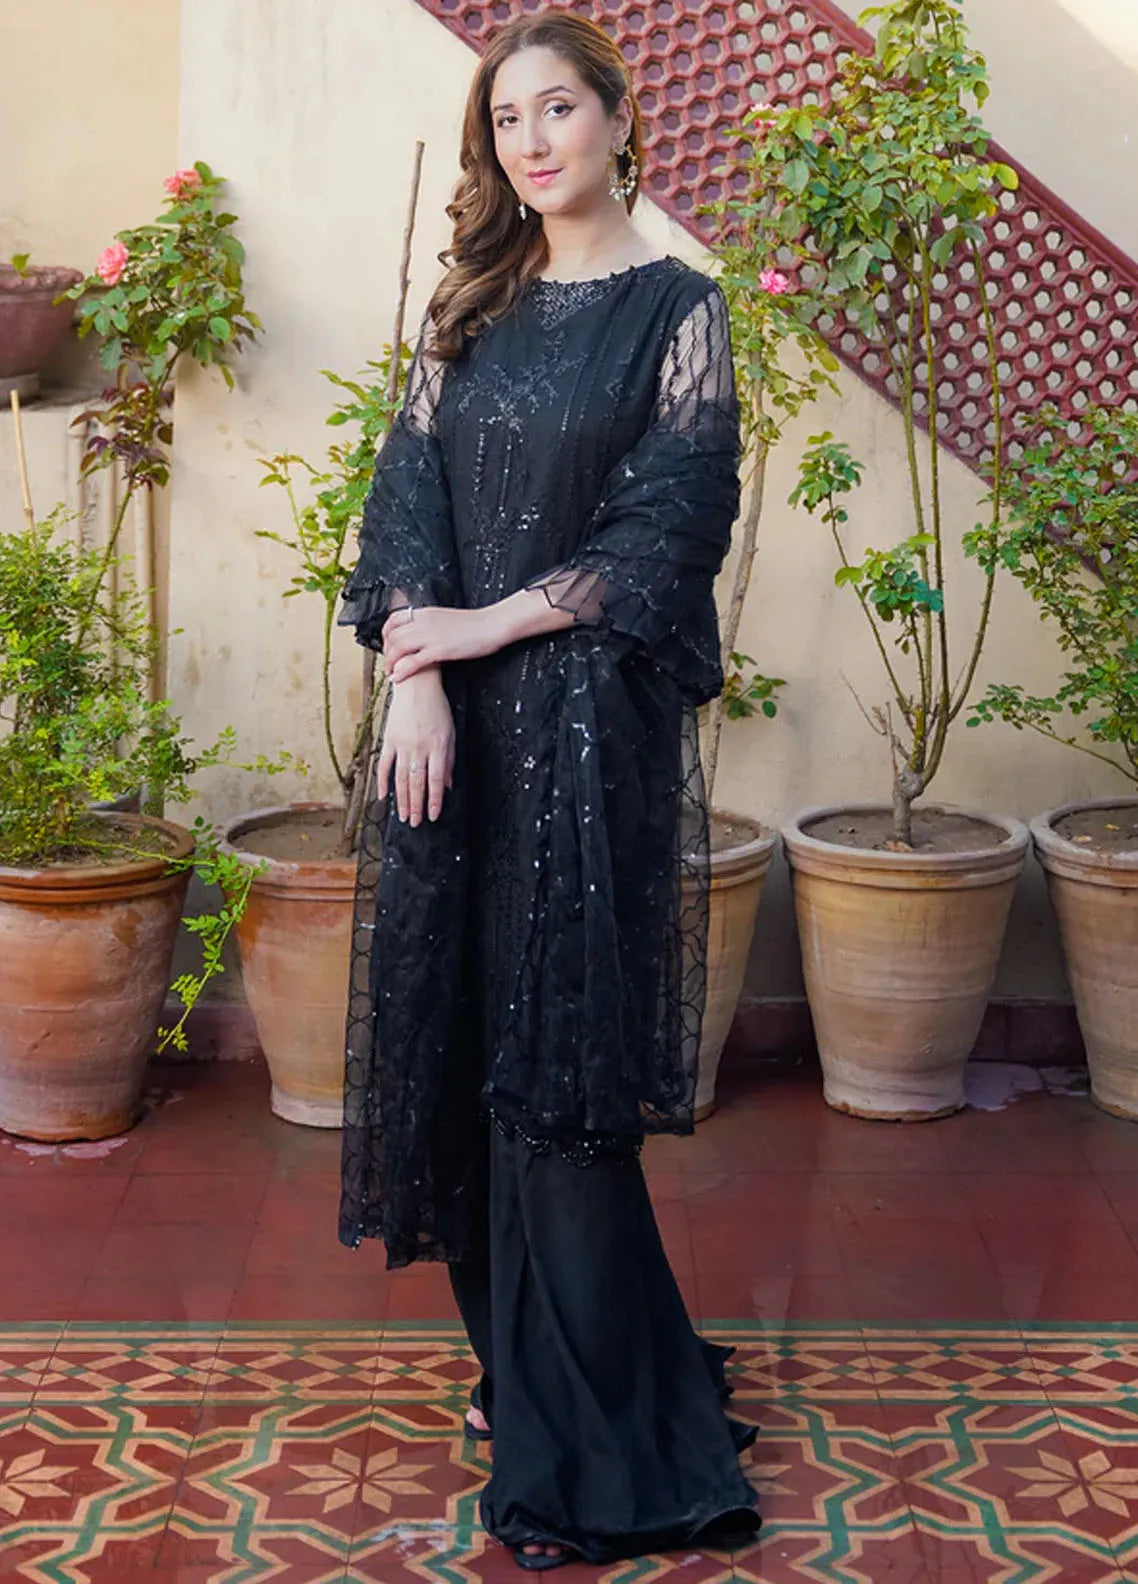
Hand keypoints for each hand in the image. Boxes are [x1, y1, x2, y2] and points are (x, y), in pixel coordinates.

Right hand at [376, 667, 454, 825]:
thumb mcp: (450, 733)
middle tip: (416, 823)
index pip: (436, 780)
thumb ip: (448, 760)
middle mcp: (419, 748)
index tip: (433, 815)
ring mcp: (402, 745)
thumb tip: (448, 785)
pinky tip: (383, 796)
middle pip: (417, 783)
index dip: (434, 800)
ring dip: (402, 800)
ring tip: (403, 816)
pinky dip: (382, 781)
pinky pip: (383, 765)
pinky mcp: (388, 740)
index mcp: (437, 747)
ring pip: (400, 778)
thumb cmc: (436, 708)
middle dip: (417, 806)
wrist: (416, 685)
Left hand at [382, 604, 506, 680]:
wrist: (491, 625)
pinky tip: (398, 678)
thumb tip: (424, 632)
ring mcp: (430, 636)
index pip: (393, 620)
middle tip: (388, 663)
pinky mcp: (439, 650)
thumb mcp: (446, 618)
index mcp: (425, 613)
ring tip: (391, 672)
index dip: (385, 635)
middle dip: (386, 652)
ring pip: (398, 648)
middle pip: (393, 636)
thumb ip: (431, 623)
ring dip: (390, 662)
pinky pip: (412, 661)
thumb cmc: (475, 624)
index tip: (387, 646)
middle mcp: (424, 622)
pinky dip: (402, 670)